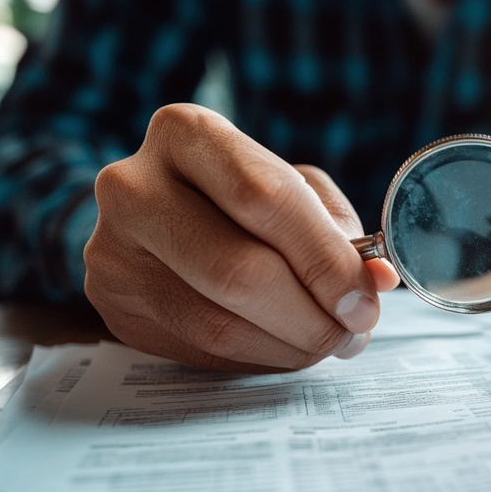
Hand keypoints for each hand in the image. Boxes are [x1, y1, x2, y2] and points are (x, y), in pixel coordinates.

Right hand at [84, 104, 399, 372]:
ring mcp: (113, 250)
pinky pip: (202, 350)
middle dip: (313, 315)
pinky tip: (286, 347)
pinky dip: (261, 358)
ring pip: (221, 325)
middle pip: (239, 271)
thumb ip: (335, 228)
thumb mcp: (289, 187)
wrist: (151, 219)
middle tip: (353, 332)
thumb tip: (378, 279)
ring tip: (328, 342)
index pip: (264, 198)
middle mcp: (134, 187)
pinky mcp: (112, 305)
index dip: (324, 258)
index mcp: (186, 133)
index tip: (365, 298)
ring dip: (292, 346)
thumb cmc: (236, 199)